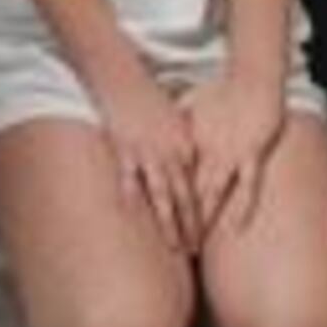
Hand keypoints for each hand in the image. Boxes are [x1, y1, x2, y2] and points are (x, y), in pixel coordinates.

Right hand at [94, 76, 201, 256]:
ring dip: (170, 223)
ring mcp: (148, 152)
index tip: (203, 234)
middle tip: (195, 251)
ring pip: (163, 195)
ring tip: (174, 246)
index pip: (198, 188)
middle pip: (186, 198)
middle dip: (191, 227)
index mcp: (185, 146)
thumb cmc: (146, 95)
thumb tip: (188, 160)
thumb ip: (181, 140)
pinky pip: (130, 177)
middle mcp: (171, 153)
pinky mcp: (126, 147)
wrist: (122, 75)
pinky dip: (132, 196)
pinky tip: (134, 214)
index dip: (201, 213)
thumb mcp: (172, 117)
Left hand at [174, 73, 287, 240]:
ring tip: (194, 245)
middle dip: (179, 219)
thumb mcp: (194, 102)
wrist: (252, 80)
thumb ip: (179, 116)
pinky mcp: (251, 154)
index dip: (163, 197)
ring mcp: (228, 154)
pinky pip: (247, 186)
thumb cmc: (224, 89)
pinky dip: (240, 208)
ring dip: (203, 220)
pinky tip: (235, 228)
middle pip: (189, 190)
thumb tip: (166, 124)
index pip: (174, 174)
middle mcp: (206, 151)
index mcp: (190, 141)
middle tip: (171, 244)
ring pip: (212, 193)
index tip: (154, 218)